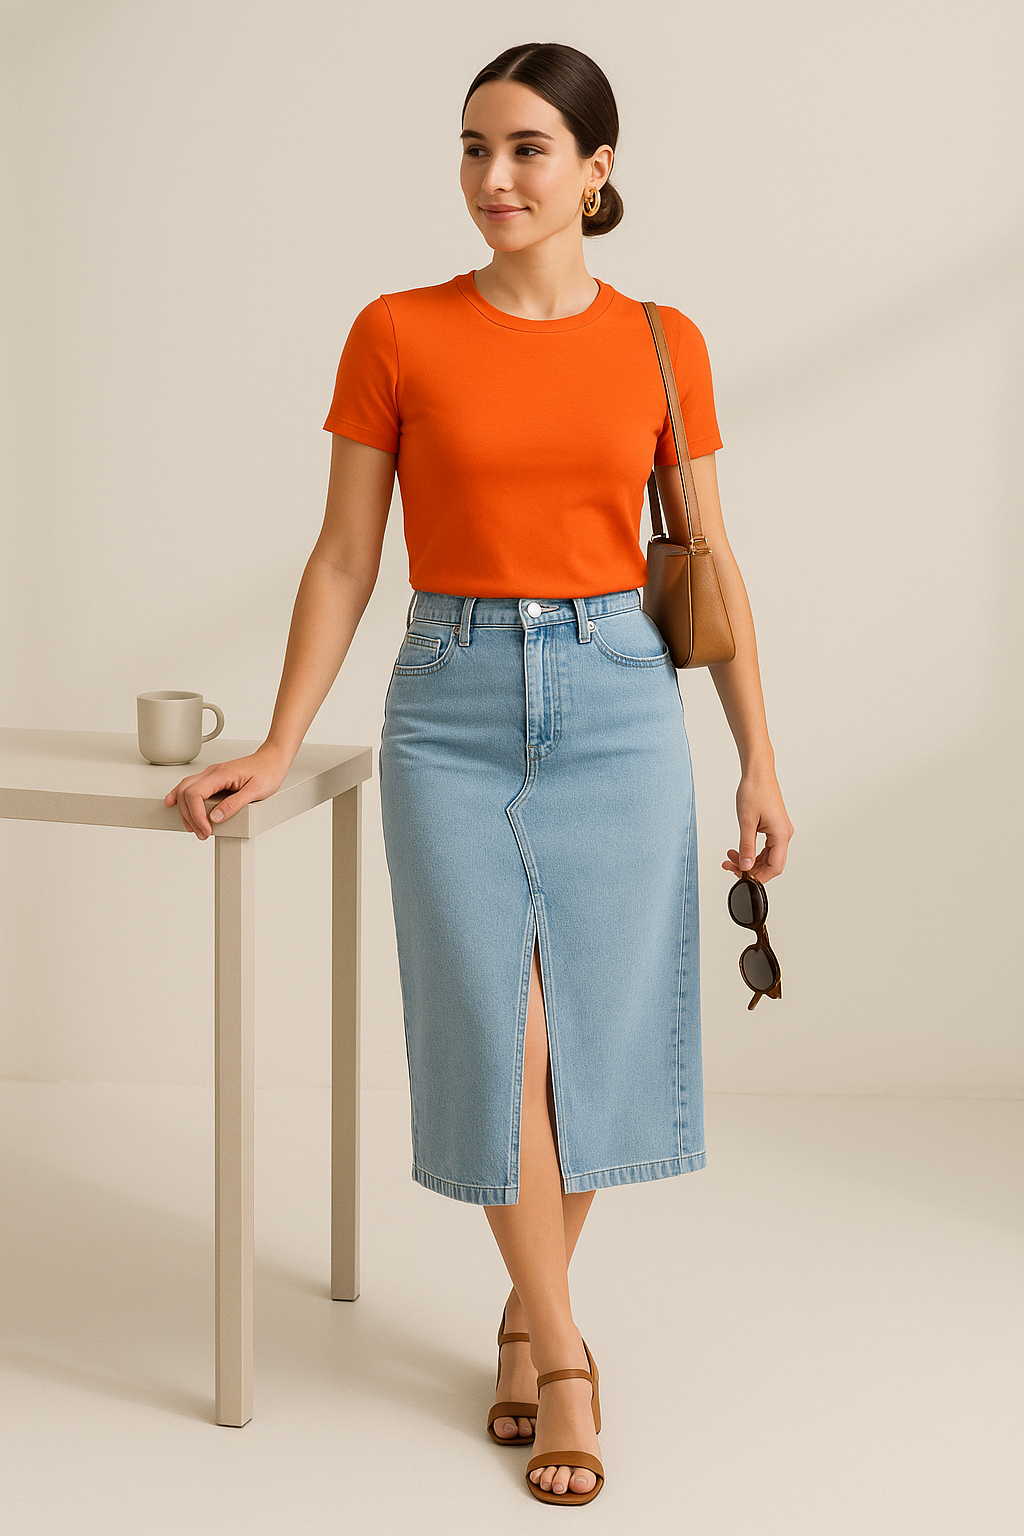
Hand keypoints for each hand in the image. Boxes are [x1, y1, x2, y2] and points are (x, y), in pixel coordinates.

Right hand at [163, 744, 291, 839]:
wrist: (273, 760)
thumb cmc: (268, 772)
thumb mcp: (256, 791)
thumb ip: (235, 804)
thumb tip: (216, 818)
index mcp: (222, 774)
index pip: (195, 793)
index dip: (196, 815)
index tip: (206, 829)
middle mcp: (212, 772)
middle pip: (186, 792)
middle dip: (190, 816)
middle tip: (202, 833)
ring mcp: (211, 774)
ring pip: (185, 789)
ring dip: (185, 811)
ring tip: (194, 828)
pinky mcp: (213, 779)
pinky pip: (191, 787)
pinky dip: (181, 797)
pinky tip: (175, 804)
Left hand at [723, 766, 793, 881]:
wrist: (758, 773)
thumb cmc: (755, 791)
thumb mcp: (747, 822)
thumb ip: (746, 847)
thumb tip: (746, 866)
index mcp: (781, 834)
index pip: (775, 867)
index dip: (759, 876)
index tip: (742, 877)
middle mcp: (784, 834)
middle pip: (771, 864)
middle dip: (751, 868)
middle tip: (731, 866)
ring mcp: (780, 831)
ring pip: (768, 856)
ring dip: (750, 860)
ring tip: (731, 857)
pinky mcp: (775, 827)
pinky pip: (766, 847)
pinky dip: (753, 851)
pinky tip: (739, 850)